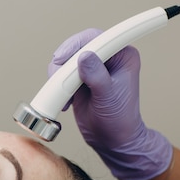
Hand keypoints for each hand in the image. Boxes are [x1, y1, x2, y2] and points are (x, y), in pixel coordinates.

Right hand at [47, 29, 171, 179]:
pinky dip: (57, 85)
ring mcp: (92, 68)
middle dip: (64, 62)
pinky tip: (65, 101)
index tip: (63, 57)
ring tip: (64, 96)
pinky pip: (62, 74)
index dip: (78, 44)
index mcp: (122, 56)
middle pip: (78, 46)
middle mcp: (108, 58)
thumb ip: (97, 76)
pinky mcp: (79, 79)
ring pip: (67, 60)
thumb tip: (84, 57)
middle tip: (57, 77)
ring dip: (59, 75)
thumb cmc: (119, 121)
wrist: (112, 140)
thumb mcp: (109, 98)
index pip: (98, 38)